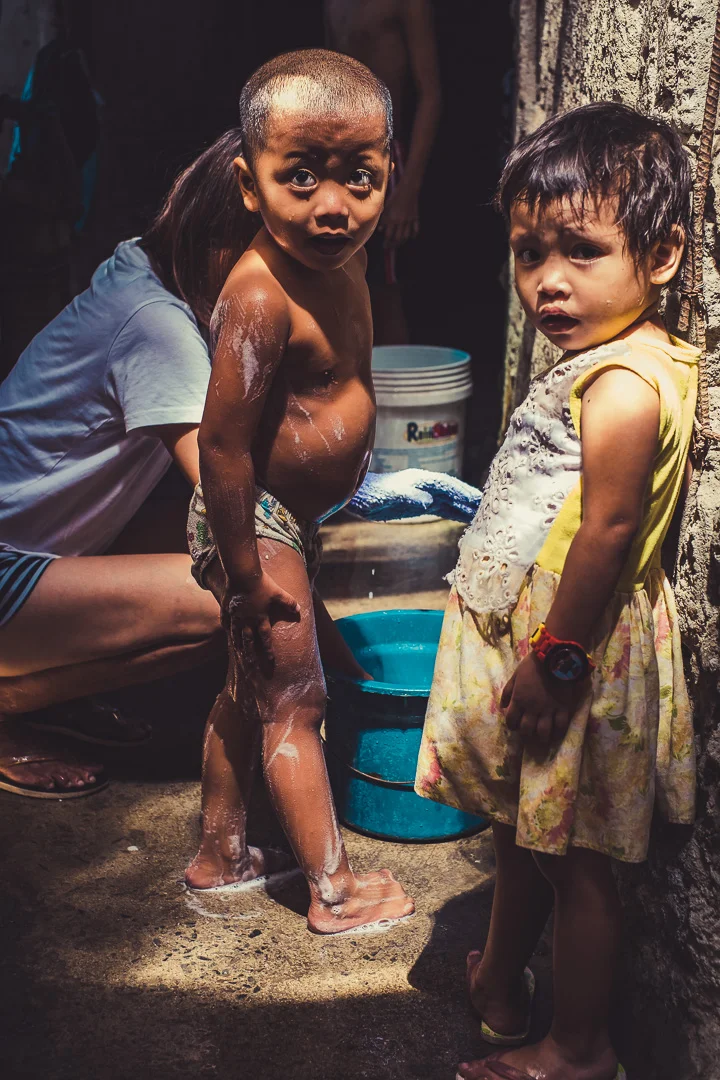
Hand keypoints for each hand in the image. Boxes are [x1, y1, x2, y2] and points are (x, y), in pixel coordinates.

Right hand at [223, 571, 299, 664]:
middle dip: (249, 652)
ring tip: (237, 650)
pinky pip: (225, 619)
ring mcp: (235, 615)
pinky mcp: (226, 607)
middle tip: (250, 662)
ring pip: (235, 632)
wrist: (242, 574)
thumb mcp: (278, 593)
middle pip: (248, 639)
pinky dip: (225, 625)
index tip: (270, 659)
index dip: (268, 649)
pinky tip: (225, 630)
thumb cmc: (262, 584)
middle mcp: (247, 620)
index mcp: (260, 617)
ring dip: (237, 642)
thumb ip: (288, 602)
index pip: (265, 637)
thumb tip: (299, 609)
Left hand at [347, 469, 480, 522]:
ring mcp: (423, 494)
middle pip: (453, 492)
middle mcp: (425, 485)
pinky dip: (455, 513)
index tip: (479, 499)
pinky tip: (465, 519)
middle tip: (490, 507)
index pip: (447, 486)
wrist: (357, 496)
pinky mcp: (419, 504)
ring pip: (449, 501)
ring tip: (484, 514)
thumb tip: (428, 502)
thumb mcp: (388, 496)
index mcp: (420, 480)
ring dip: (466, 507)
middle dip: (470, 499)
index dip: (464, 492)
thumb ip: (408, 497)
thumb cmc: (370, 495)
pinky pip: (442, 508)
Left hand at [381, 181, 419, 247]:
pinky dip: (413, 234)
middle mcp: (401, 221)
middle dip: (393, 244)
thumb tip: (380, 230)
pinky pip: (415, 229)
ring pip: (406, 236)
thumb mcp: (387, 206)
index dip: (387, 242)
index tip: (384, 246)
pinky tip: (411, 237)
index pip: (389, 235)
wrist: (408, 188)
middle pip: (397, 238)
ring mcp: (409, 220)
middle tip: (390, 247)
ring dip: (402, 242)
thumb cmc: (395, 196)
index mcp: (392, 218)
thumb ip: (383, 219)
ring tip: (398, 244)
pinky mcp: (415, 217)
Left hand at [501, 653, 580, 743]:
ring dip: (541, 737)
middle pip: (526, 730)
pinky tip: (556, 730)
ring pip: (543, 732)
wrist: (554, 658)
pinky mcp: (563, 708)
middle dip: (525, 733)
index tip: (514, 725)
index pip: (511, 720)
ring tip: (542, 736)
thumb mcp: (515, 676)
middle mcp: (532, 708)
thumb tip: (502, 707)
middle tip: (528, 732)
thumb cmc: (532, 665)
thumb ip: (507, 692)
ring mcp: (548, 709)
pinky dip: (558, 730)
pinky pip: (561, 725)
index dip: (511, 725)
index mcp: (519, 700)